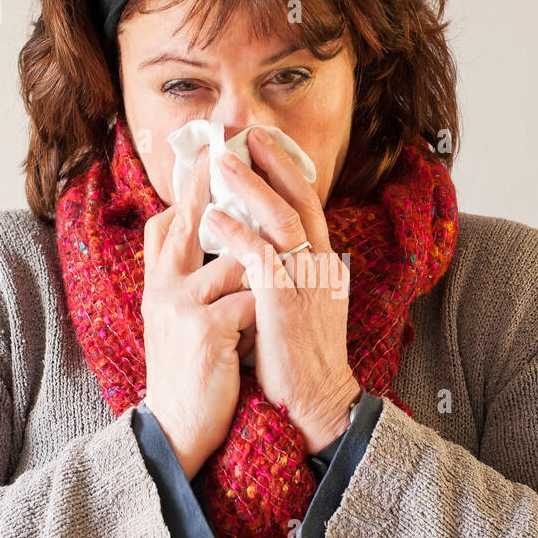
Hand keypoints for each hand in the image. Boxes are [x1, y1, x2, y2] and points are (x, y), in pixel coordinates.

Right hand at [142, 148, 255, 480]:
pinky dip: (267, 312)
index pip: (166, 225)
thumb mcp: (180, 323)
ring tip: (269, 304)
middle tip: (232, 152)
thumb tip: (220, 246)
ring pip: (237, 261)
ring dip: (262, 276)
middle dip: (214, 186)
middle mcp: (163, 288)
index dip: (187, 190)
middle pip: (190, 221)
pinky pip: (253, 299)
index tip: (205, 157)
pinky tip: (266, 334)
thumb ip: (194, 284)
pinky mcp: (207, 330)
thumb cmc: (192, 375)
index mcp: (158, 285)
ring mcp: (183, 306)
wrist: (178, 430)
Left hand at [204, 127, 362, 453]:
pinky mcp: (284, 304)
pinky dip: (235, 234)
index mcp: (325, 265)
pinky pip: (259, 257)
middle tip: (246, 133)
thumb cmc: (301, 359)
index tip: (264, 143)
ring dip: (249, 187)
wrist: (318, 404)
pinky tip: (212, 219)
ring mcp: (304, 283)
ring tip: (221, 162)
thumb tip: (269, 248)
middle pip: (298, 199)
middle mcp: (320, 266)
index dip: (287, 171)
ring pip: (279, 219)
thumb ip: (294, 273)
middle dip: (273, 163)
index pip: (307, 205)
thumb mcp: (305, 306)